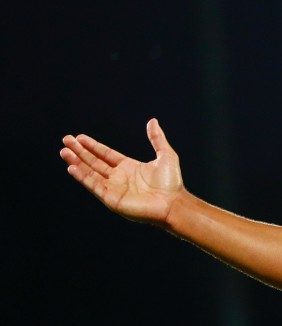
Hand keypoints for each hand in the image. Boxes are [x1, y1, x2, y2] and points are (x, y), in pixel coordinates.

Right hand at [60, 119, 185, 225]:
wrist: (173, 203)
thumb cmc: (171, 183)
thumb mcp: (165, 155)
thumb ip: (157, 139)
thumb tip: (153, 121)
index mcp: (128, 167)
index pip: (105, 154)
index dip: (92, 146)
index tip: (79, 137)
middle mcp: (119, 177)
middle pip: (94, 162)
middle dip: (80, 151)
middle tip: (66, 140)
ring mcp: (114, 188)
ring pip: (90, 172)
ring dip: (77, 162)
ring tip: (64, 151)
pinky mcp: (111, 198)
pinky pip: (94, 185)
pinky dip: (82, 176)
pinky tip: (72, 167)